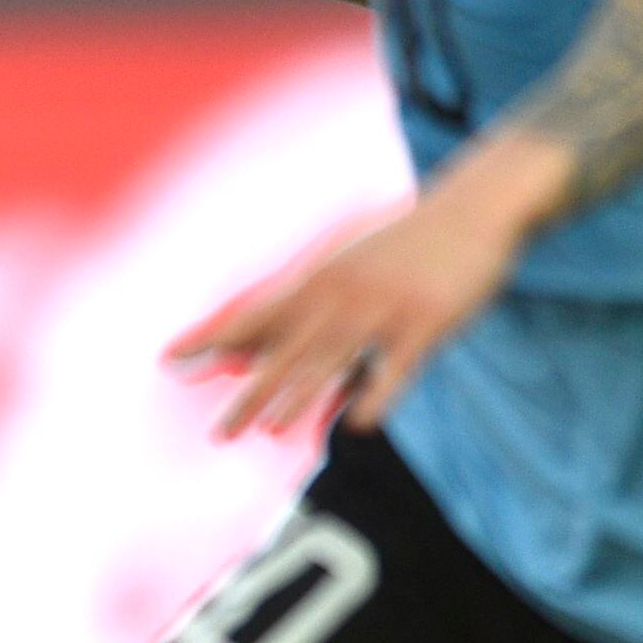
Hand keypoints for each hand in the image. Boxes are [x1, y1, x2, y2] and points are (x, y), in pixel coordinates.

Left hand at [165, 133, 561, 437]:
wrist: (475, 209)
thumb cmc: (403, 243)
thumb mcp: (343, 262)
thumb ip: (298, 305)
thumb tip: (246, 350)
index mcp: (319, 279)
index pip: (253, 315)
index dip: (210, 339)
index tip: (167, 361)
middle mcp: (342, 294)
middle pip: (287, 349)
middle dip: (251, 392)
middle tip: (220, 433)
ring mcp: (383, 309)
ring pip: (334, 358)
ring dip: (301, 396)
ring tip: (269, 430)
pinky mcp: (426, 322)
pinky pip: (397, 366)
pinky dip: (377, 394)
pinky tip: (358, 424)